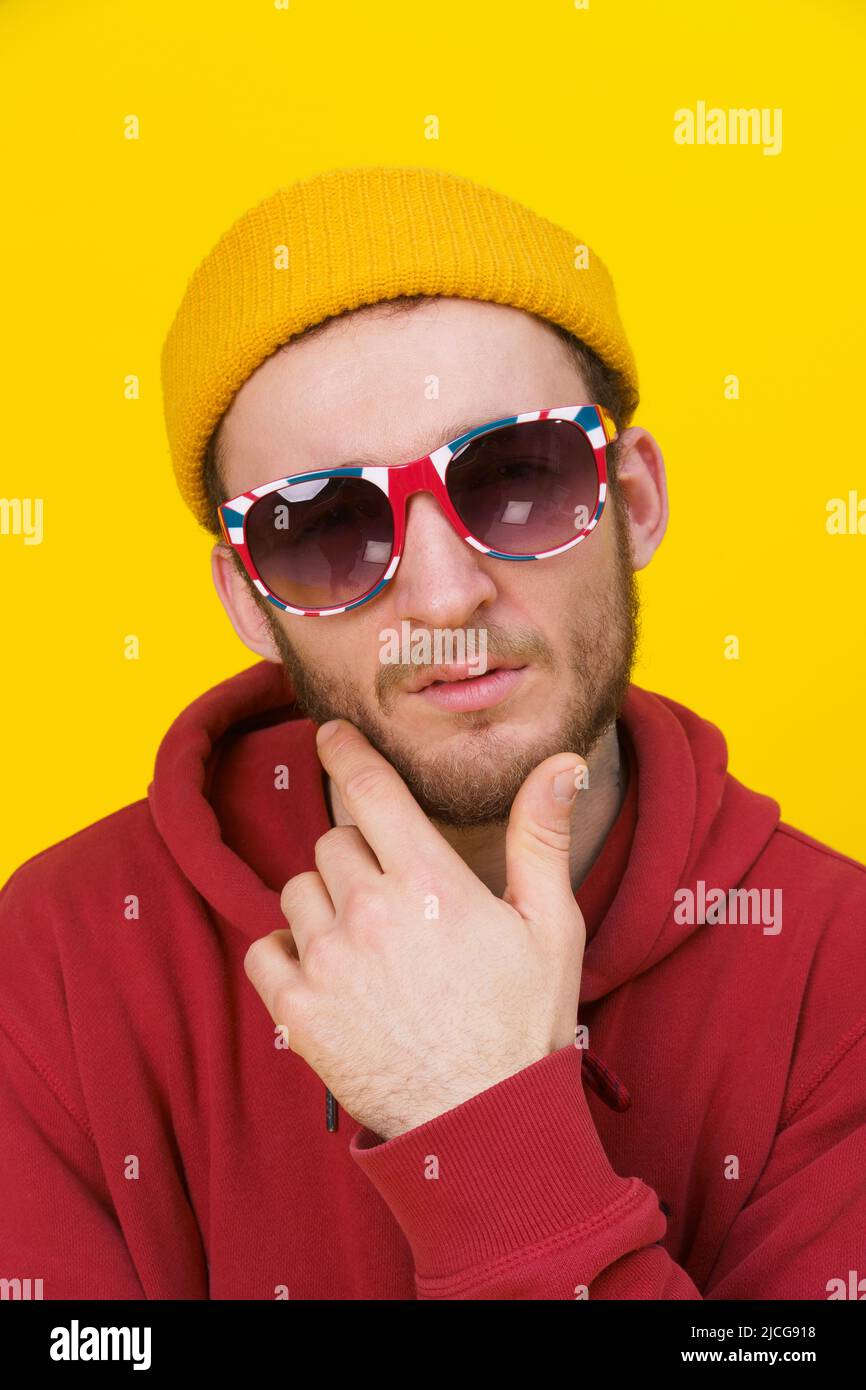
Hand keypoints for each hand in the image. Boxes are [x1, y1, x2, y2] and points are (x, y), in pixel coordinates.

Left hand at [244, 719, 587, 1140]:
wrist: (483, 1125)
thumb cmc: (522, 1024)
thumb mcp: (551, 926)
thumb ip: (542, 837)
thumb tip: (563, 764)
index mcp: (430, 882)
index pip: (369, 790)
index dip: (346, 750)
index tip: (331, 732)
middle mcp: (370, 912)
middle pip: (334, 842)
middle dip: (360, 858)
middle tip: (398, 903)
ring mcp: (328, 962)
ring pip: (298, 890)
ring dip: (325, 904)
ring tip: (369, 945)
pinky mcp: (298, 1011)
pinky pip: (265, 948)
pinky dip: (288, 953)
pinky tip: (329, 974)